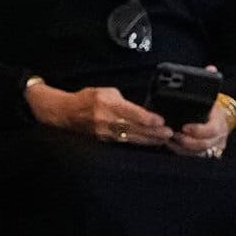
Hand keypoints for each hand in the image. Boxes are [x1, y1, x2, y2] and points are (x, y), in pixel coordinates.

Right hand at [28, 82, 170, 145]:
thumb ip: (124, 101)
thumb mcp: (107, 92)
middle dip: (153, 132)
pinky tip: (150, 143)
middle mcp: (107, 120)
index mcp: (108, 104)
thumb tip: (142, 111)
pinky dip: (138, 142)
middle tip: (169, 133)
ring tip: (164, 140)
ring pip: (131, 138)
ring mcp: (105, 133)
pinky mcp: (105, 141)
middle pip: (134, 128)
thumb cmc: (89, 98)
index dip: (147, 119)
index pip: (132, 113)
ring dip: (149, 140)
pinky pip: (125, 142)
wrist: (66, 113)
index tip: (161, 121)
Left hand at [170, 102, 232, 157]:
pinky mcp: (209, 152)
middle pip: (205, 144)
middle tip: (174, 135)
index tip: (184, 127)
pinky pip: (195, 155)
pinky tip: (174, 145)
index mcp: (220, 121)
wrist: (216, 116)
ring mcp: (216, 146)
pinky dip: (183, 151)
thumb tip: (180, 105)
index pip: (212, 130)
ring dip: (183, 148)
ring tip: (171, 140)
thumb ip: (197, 107)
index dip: (197, 130)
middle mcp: (220, 136)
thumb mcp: (206, 103)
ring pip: (199, 153)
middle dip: (187, 141)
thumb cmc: (208, 107)